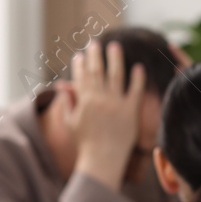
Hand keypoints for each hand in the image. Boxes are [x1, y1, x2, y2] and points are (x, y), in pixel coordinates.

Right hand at [63, 39, 145, 190]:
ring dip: (115, 59)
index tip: (80, 54)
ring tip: (115, 46)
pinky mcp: (131, 110)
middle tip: (95, 42)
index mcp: (84, 101)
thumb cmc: (85, 143)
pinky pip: (135, 90)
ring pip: (116, 75)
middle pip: (98, 72)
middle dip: (96, 55)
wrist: (102, 159)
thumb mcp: (71, 122)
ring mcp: (116, 104)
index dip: (80, 64)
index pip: (81, 77)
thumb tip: (62, 87)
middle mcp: (99, 99)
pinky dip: (137, 78)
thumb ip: (68, 103)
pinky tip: (139, 67)